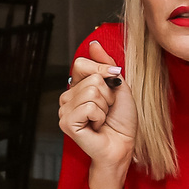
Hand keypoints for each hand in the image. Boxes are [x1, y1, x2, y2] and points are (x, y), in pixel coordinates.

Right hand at [56, 40, 137, 188]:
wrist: (123, 145)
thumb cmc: (121, 121)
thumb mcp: (118, 85)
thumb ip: (105, 64)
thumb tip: (94, 43)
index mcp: (77, 87)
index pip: (81, 63)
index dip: (102, 71)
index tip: (113, 86)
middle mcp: (67, 97)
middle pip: (90, 78)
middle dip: (108, 94)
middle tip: (107, 110)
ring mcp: (64, 111)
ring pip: (91, 91)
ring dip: (105, 106)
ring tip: (102, 119)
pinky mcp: (67, 123)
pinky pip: (88, 106)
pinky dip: (100, 116)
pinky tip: (97, 126)